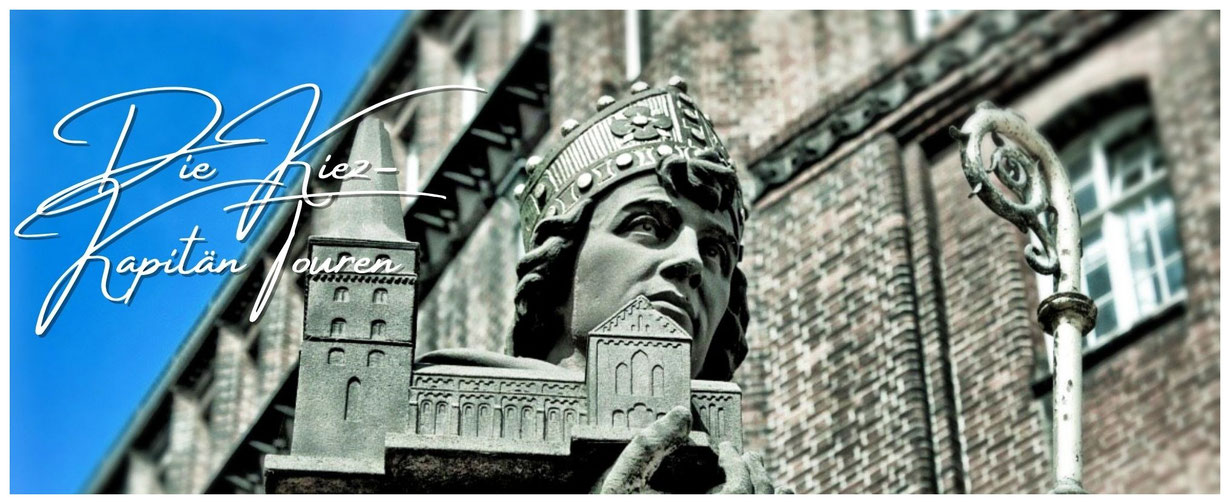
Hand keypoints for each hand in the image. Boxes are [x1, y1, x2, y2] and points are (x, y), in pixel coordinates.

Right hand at [596, 405, 791, 493]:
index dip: (737, 463)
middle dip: (755, 473)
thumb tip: (680, 412)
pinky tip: (771, 495)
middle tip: (743, 454)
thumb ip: (650, 446)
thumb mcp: (624, 480)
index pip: (740, 488)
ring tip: (760, 474)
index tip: (723, 448)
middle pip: (756, 500)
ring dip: (766, 491)